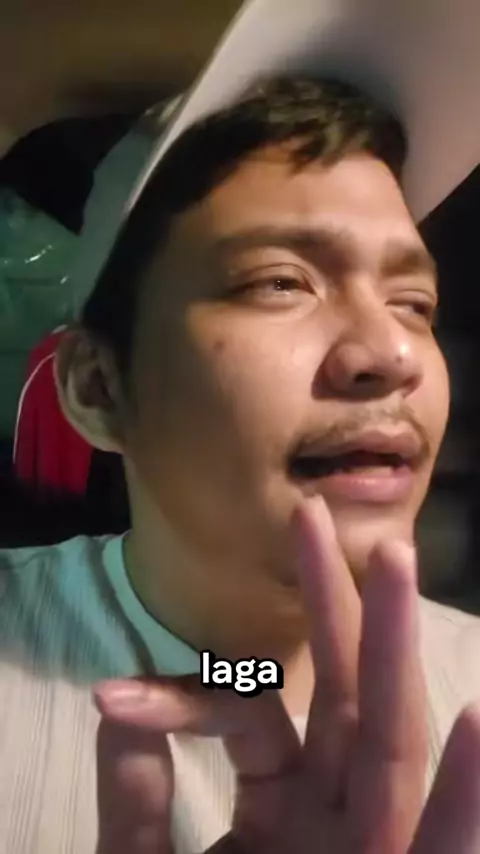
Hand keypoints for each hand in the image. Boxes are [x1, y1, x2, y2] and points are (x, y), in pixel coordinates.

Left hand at [94, 497, 479, 852]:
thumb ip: (136, 804)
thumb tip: (119, 705)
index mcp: (285, 799)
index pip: (246, 713)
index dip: (185, 695)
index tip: (114, 694)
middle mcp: (339, 808)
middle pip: (343, 689)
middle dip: (333, 602)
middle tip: (314, 515)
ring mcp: (376, 845)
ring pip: (393, 739)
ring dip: (396, 650)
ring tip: (393, 562)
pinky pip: (445, 845)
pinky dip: (468, 797)